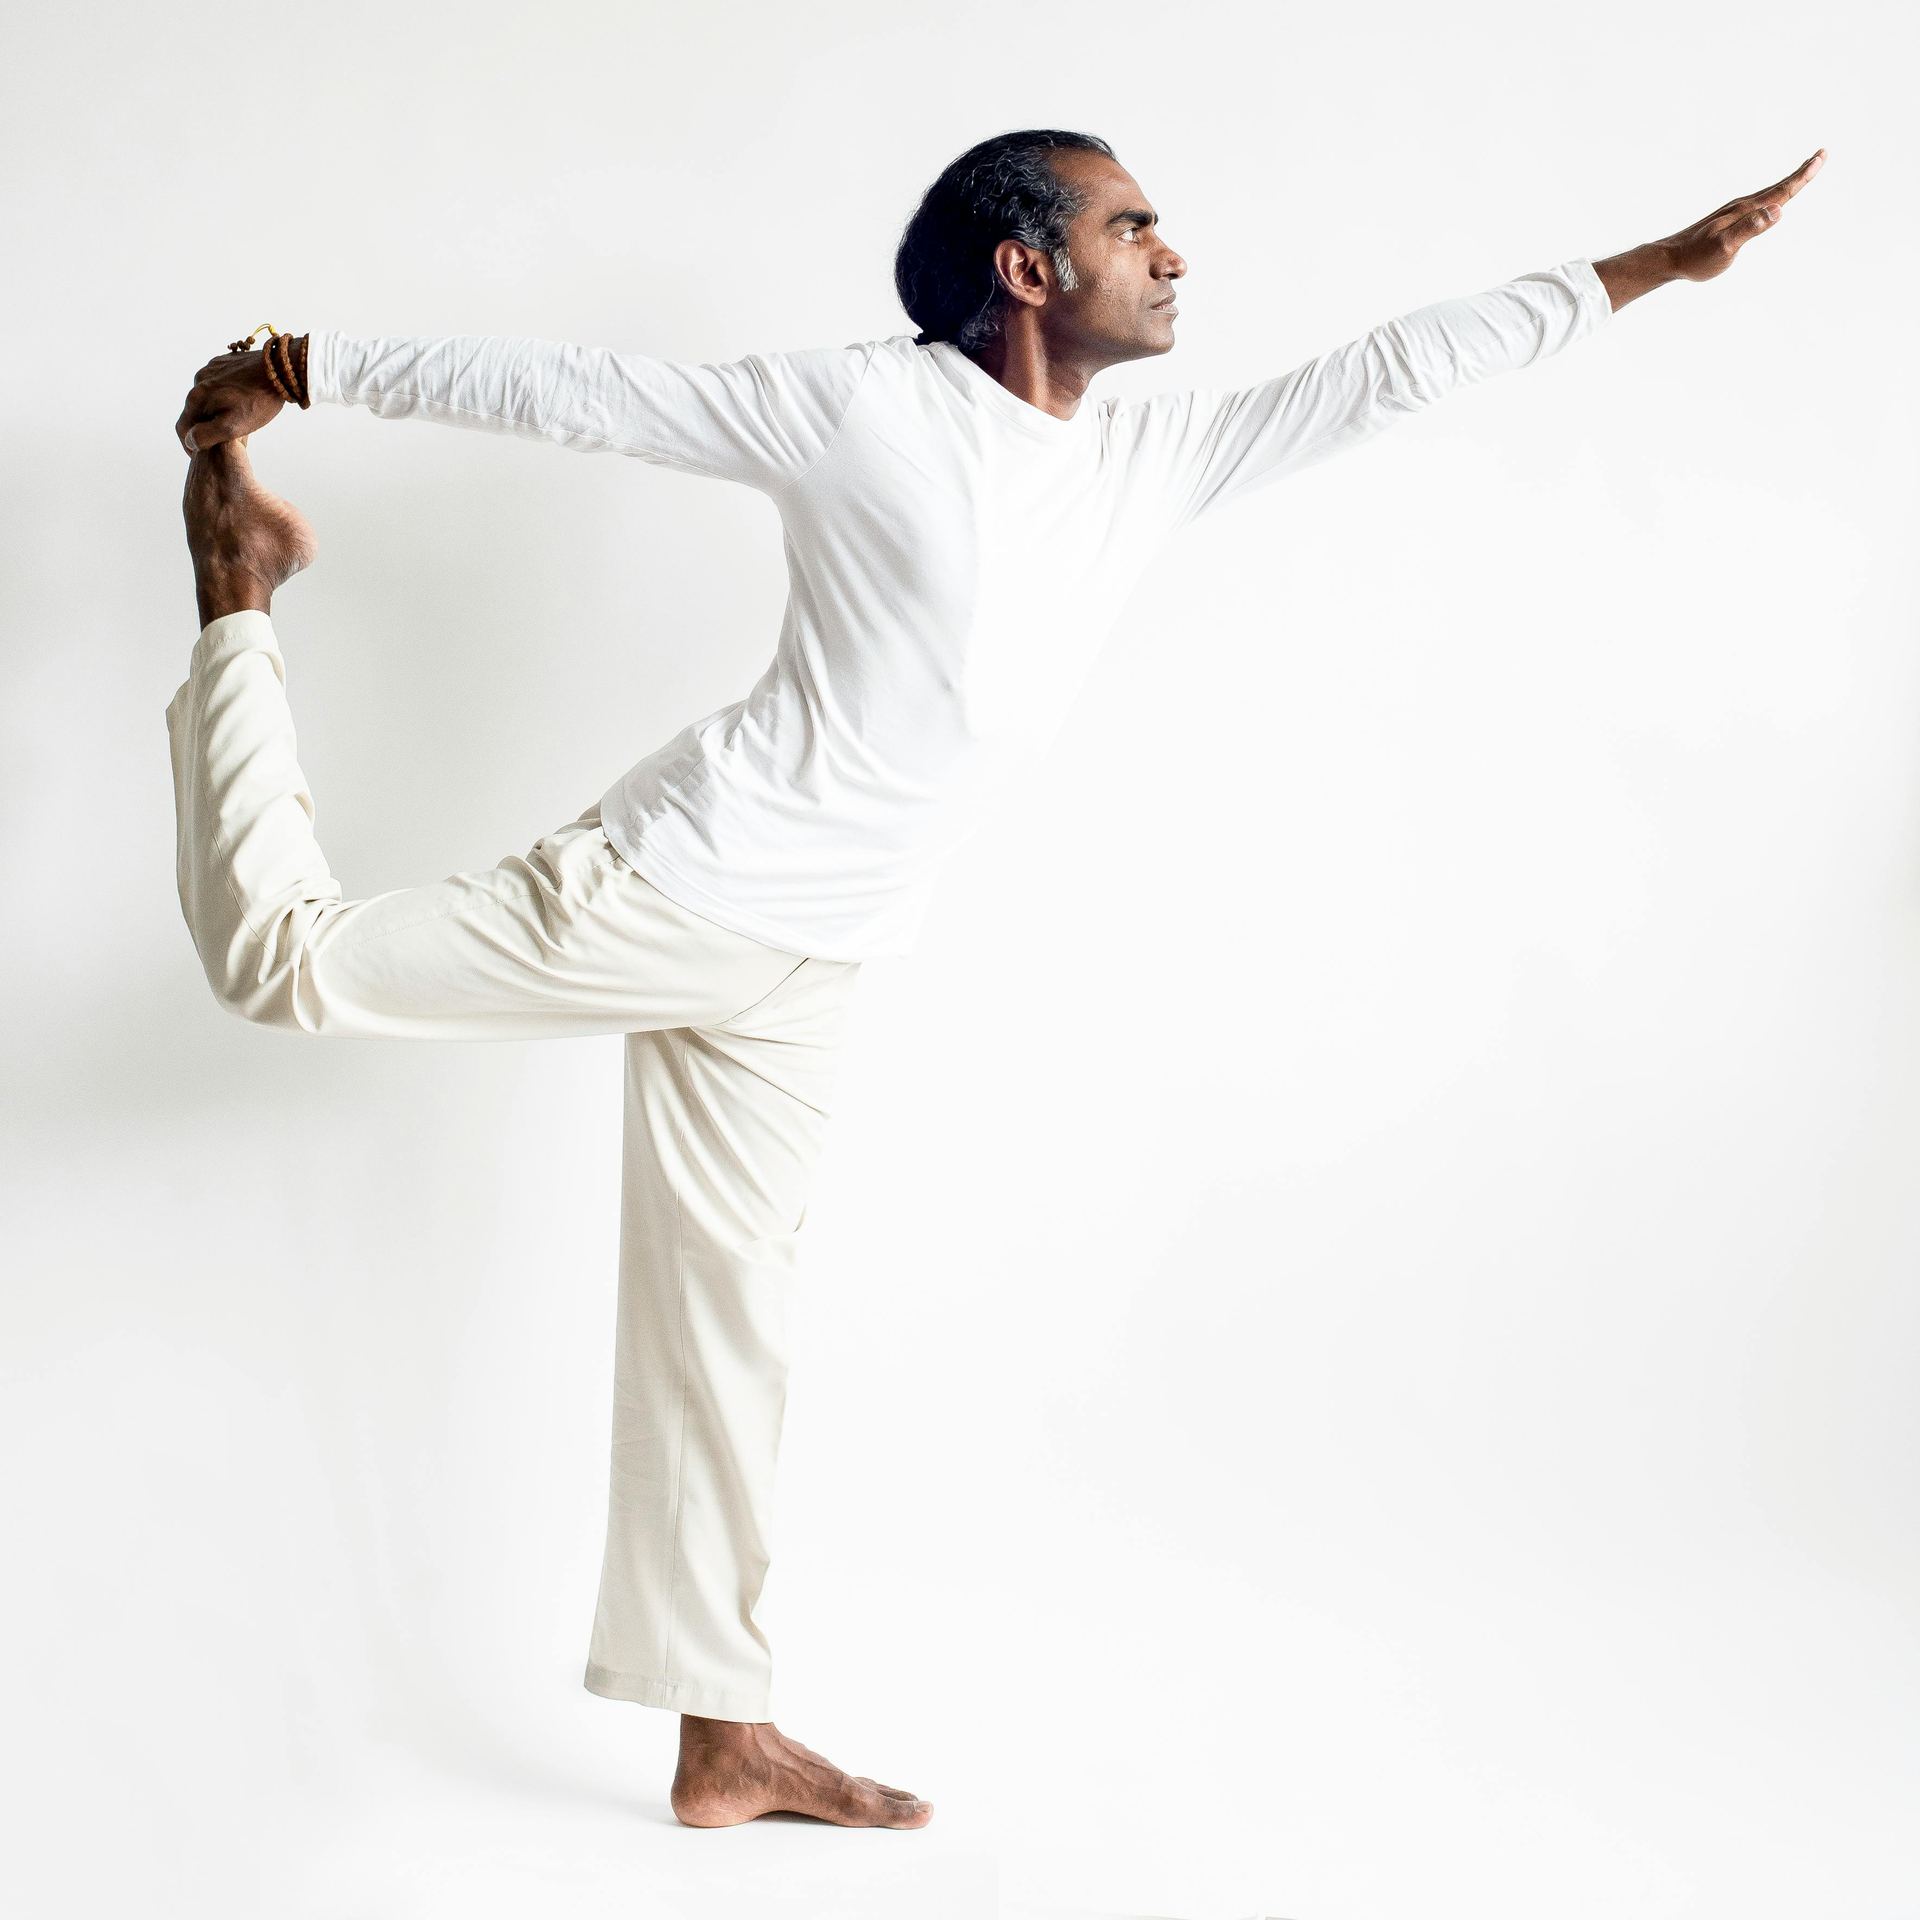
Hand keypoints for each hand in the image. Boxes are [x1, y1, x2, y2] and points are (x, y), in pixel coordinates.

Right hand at [175, 345, 289, 452]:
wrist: (280, 369)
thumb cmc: (259, 401)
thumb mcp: (233, 426)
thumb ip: (207, 435)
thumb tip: (190, 441)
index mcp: (196, 398)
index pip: (183, 428)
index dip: (190, 446)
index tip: (200, 457)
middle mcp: (198, 381)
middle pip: (193, 412)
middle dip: (201, 428)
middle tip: (217, 442)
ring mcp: (210, 369)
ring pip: (205, 397)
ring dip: (212, 411)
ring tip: (229, 423)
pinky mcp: (223, 363)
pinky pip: (216, 384)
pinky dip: (221, 397)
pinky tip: (237, 403)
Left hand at [1655, 149, 1826, 285]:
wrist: (1669, 258)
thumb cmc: (1696, 258)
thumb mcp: (1725, 247)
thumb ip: (1750, 229)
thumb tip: (1778, 210)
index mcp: (1745, 210)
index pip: (1781, 191)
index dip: (1803, 176)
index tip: (1821, 157)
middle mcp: (1741, 206)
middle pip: (1778, 187)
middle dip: (1802, 172)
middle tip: (1821, 154)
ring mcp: (1734, 213)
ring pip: (1768, 194)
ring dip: (1788, 183)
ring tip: (1803, 172)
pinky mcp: (1728, 221)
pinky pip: (1757, 204)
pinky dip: (1772, 197)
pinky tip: (1771, 202)